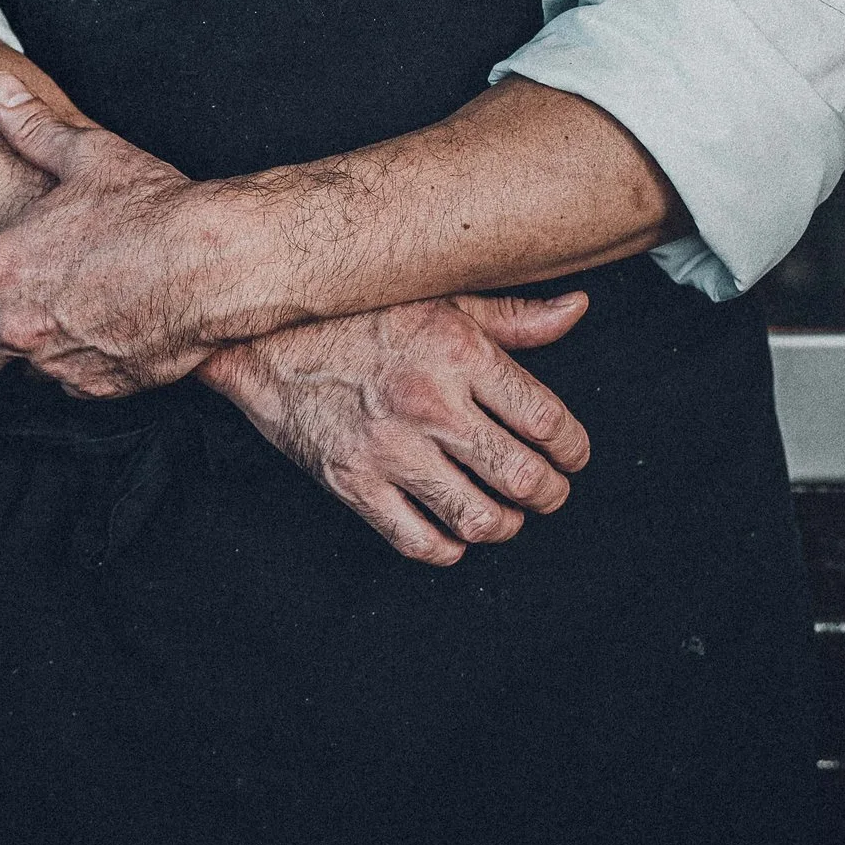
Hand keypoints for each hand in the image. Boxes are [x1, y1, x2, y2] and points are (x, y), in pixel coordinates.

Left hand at [0, 71, 211, 396]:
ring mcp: (57, 360)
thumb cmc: (152, 208)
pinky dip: (77, 365)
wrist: (212, 263)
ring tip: (57, 324)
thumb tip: (0, 94)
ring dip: (31, 354)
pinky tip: (100, 333)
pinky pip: (71, 383)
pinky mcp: (97, 386)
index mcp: (4, 267)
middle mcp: (20, 322)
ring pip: (21, 373)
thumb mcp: (87, 155)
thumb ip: (32, 128)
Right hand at [202, 293, 591, 566]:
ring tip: (506, 510)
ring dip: (506, 524)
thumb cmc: (361, 310)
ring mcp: (389, 448)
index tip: (572, 454)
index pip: (546, 420)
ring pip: (478, 519)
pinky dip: (450, 548)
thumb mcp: (441, 295)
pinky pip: (420, 542)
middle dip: (550, 493)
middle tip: (549, 489)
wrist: (266, 335)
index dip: (573, 449)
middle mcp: (428, 402)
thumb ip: (512, 315)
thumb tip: (578, 310)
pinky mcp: (353, 483)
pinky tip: (455, 528)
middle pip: (521, 477)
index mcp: (457, 351)